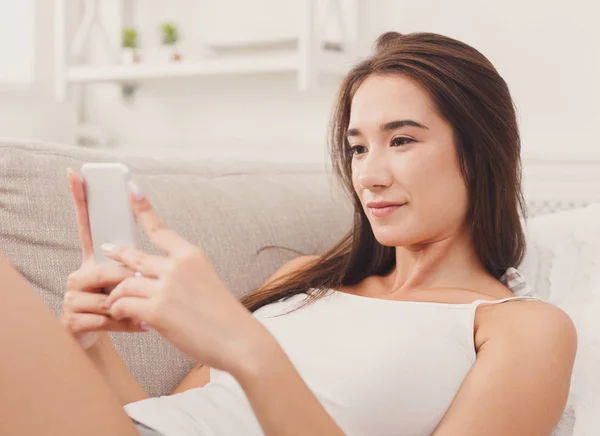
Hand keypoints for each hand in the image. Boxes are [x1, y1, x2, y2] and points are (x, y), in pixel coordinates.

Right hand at [62, 169, 147, 349]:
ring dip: (133, 307)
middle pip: (107, 268)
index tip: (76, 174)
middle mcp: (79, 274)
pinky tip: (141, 326)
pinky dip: (129, 324)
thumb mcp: (135, 283)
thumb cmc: (128, 306)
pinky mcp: (71, 320)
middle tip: (149, 288)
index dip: (81, 200)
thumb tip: (152, 252)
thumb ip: (138, 265)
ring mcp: (71, 297)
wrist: (111, 337)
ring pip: (108, 296)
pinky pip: (105, 318)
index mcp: (96, 260)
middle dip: (130, 281)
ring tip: (148, 314)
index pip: (87, 225)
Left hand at [101, 181, 270, 375]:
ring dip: (117, 296)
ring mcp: (166, 288)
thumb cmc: (224, 316)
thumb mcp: (206, 283)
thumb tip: (149, 281)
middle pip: (135, 257)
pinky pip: (124, 305)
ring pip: (125, 285)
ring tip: (117, 304)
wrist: (238, 341)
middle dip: (118, 254)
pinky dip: (120, 312)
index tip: (131, 190)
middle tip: (107, 249)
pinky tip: (127, 318)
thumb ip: (178, 277)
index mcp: (192, 256)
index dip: (143, 208)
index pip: (161, 229)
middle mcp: (177, 267)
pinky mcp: (157, 311)